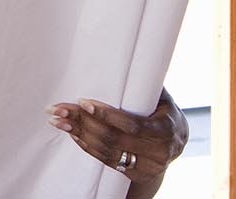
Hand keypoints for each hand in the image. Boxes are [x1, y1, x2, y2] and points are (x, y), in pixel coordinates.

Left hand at [48, 92, 185, 193]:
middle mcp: (158, 152)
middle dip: (83, 123)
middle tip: (58, 110)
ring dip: (79, 135)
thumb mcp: (162, 99)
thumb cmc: (165, 113)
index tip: (83, 103)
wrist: (177, 142)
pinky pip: (107, 161)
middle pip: (113, 139)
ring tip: (59, 121)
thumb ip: (146, 85)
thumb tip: (126, 60)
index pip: (131, 125)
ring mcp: (147, 166)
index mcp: (165, 130)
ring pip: (106, 151)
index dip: (106, 115)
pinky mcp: (136, 174)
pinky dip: (88, 146)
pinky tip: (73, 134)